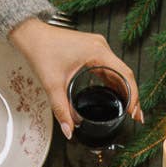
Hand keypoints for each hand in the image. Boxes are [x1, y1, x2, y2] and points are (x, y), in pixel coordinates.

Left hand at [8, 17, 141, 137]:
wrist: (30, 35)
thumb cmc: (41, 50)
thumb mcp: (53, 84)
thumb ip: (62, 110)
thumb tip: (70, 131)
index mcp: (97, 52)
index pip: (125, 75)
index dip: (133, 96)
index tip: (134, 113)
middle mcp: (101, 47)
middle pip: (125, 74)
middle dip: (132, 96)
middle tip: (135, 116)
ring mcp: (97, 47)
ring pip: (118, 71)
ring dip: (124, 90)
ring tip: (127, 109)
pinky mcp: (91, 50)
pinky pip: (108, 68)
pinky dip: (114, 82)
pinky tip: (114, 95)